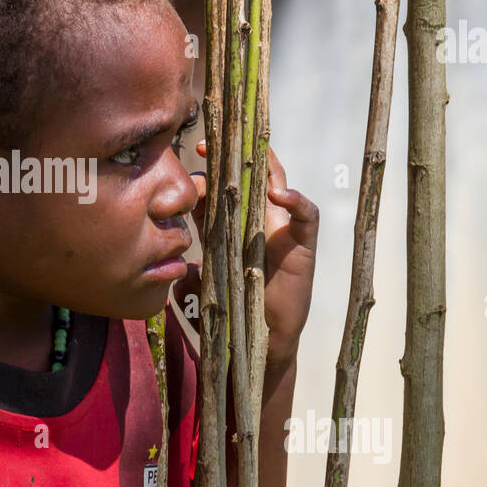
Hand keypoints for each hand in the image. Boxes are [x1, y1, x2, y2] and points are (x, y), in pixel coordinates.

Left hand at [173, 142, 317, 366]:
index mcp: (228, 226)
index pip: (215, 191)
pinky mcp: (303, 243)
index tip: (183, 169)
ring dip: (265, 164)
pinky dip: (297, 200)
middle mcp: (254, 220)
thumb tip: (179, 270)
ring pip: (278, 183)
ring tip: (250, 153)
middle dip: (229, 157)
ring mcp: (280, 228)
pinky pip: (306, 215)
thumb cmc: (232, 313)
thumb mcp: (202, 291)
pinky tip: (280, 194)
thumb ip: (188, 279)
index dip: (201, 177)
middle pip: (246, 177)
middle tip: (208, 145)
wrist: (262, 340)